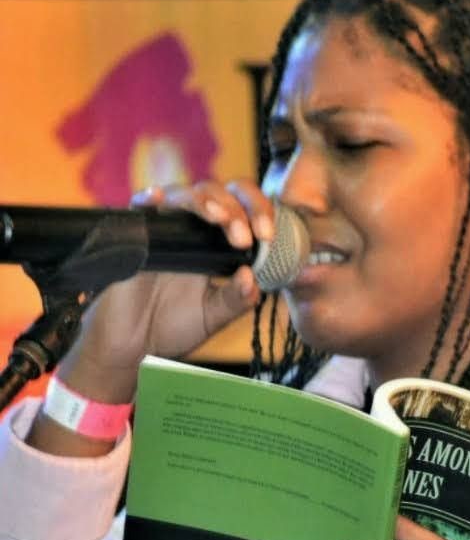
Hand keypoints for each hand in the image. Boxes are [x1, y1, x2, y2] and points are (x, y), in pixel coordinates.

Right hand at [56, 179, 274, 405]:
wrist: (132, 346)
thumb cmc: (174, 327)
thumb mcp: (213, 316)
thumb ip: (236, 300)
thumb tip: (251, 277)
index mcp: (219, 242)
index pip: (244, 209)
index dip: (259, 212)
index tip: (267, 236)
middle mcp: (193, 229)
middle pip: (219, 194)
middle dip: (237, 209)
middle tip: (243, 237)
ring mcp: (163, 228)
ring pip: (186, 194)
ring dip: (205, 202)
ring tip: (219, 219)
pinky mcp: (134, 234)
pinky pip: (138, 206)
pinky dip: (149, 197)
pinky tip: (158, 199)